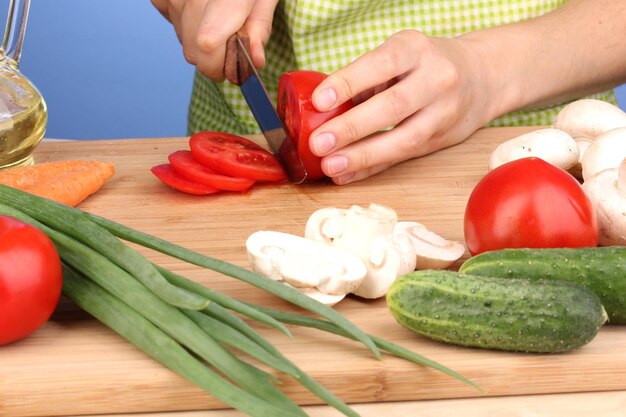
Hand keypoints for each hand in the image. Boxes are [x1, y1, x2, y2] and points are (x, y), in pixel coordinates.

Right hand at [151, 0, 278, 80]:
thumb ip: (260, 27)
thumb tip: (255, 60)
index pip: (207, 46)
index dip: (218, 67)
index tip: (232, 70)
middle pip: (193, 50)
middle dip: (214, 58)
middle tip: (231, 43)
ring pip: (182, 40)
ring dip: (200, 41)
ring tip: (218, 19)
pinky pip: (170, 21)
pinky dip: (185, 23)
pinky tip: (201, 10)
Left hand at [309, 30, 496, 183]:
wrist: (482, 76)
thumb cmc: (425, 64)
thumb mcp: (399, 54)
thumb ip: (365, 79)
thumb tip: (321, 110)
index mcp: (417, 50)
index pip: (381, 65)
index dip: (349, 82)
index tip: (320, 100)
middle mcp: (437, 79)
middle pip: (393, 106)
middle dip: (352, 127)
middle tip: (319, 142)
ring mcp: (444, 112)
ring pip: (403, 139)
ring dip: (363, 156)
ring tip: (331, 165)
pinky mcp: (442, 140)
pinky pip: (403, 157)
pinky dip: (372, 167)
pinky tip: (347, 174)